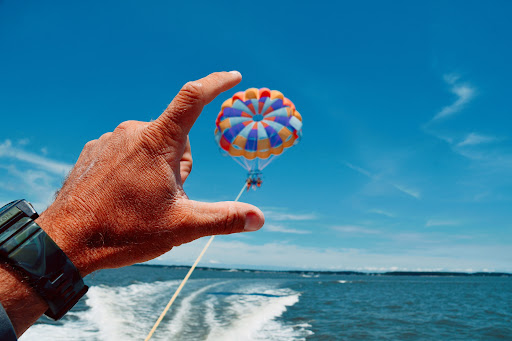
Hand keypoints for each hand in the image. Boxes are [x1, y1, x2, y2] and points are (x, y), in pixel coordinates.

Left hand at [36, 71, 264, 275]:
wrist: (65, 241)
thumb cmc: (124, 231)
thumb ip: (224, 218)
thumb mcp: (182, 226)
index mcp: (157, 142)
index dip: (216, 84)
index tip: (233, 76)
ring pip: (152, 148)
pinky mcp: (95, 151)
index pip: (193, 99)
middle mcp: (132, 131)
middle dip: (179, 167)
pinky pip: (127, 153)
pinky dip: (133, 170)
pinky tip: (121, 196)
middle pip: (176, 141)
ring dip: (156, 170)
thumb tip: (260, 218)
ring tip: (138, 201)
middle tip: (162, 199)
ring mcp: (110, 140)